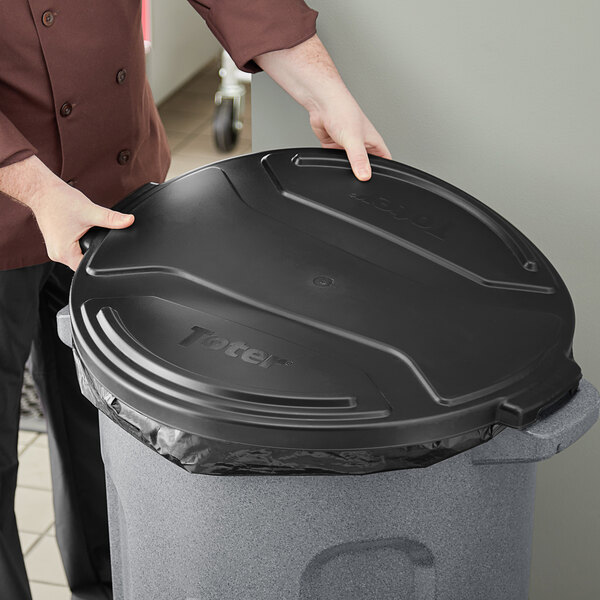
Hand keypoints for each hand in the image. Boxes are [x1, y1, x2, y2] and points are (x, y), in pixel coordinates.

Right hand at [0, 155, 133, 270]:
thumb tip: (129, 221)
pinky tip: (79, 232)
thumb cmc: (60, 201)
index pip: (87, 267)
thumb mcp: (90, 211)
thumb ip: (111, 219)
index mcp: (64, 253)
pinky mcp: (56, 244)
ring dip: (85, 247)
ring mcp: (55, 250)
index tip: (106, 250)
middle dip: (94, 252)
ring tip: (85, 232)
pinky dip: (78, 243)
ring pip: (78, 256)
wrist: (42, 191)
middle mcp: (57, 255)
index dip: (101, 260)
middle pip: (83, 263)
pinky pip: (72, 249)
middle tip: (94, 235)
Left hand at [306, 91, 390, 180]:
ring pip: (350, 165)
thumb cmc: (343, 111)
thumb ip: (359, 159)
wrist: (322, 104)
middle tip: (360, 181)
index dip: (385, 172)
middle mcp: (362, 145)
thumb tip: (364, 176)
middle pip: (367, 166)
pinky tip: (332, 164)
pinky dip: (334, 164)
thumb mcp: (354, 140)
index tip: (380, 182)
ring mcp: (348, 147)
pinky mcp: (334, 148)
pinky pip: (336, 161)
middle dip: (363, 173)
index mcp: (373, 142)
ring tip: (345, 171)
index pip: (385, 161)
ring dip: (347, 169)